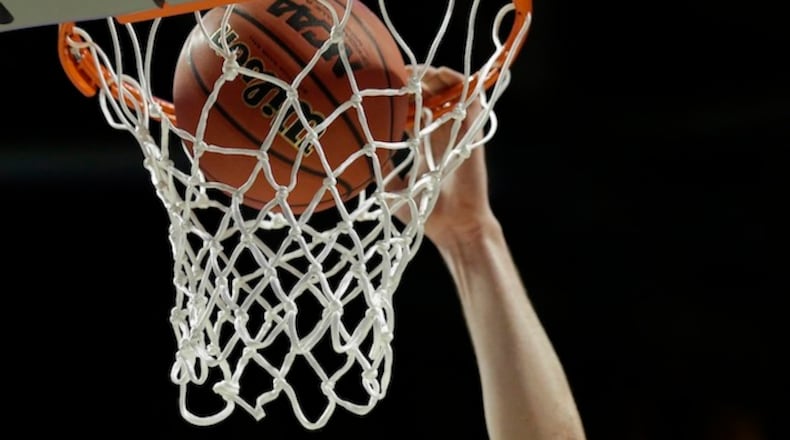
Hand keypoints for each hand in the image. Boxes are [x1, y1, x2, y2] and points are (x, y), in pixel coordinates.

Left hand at [392, 66, 497, 247]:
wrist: (454, 225)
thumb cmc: (426, 213)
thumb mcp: (392, 191)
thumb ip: (379, 174)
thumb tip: (352, 165)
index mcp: (424, 144)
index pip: (413, 110)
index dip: (400, 95)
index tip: (380, 86)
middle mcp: (441, 132)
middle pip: (429, 94)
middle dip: (413, 79)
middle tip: (394, 73)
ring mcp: (457, 130)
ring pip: (447, 89)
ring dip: (431, 76)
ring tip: (412, 73)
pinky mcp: (472, 130)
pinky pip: (470, 95)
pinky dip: (455, 80)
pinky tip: (435, 75)